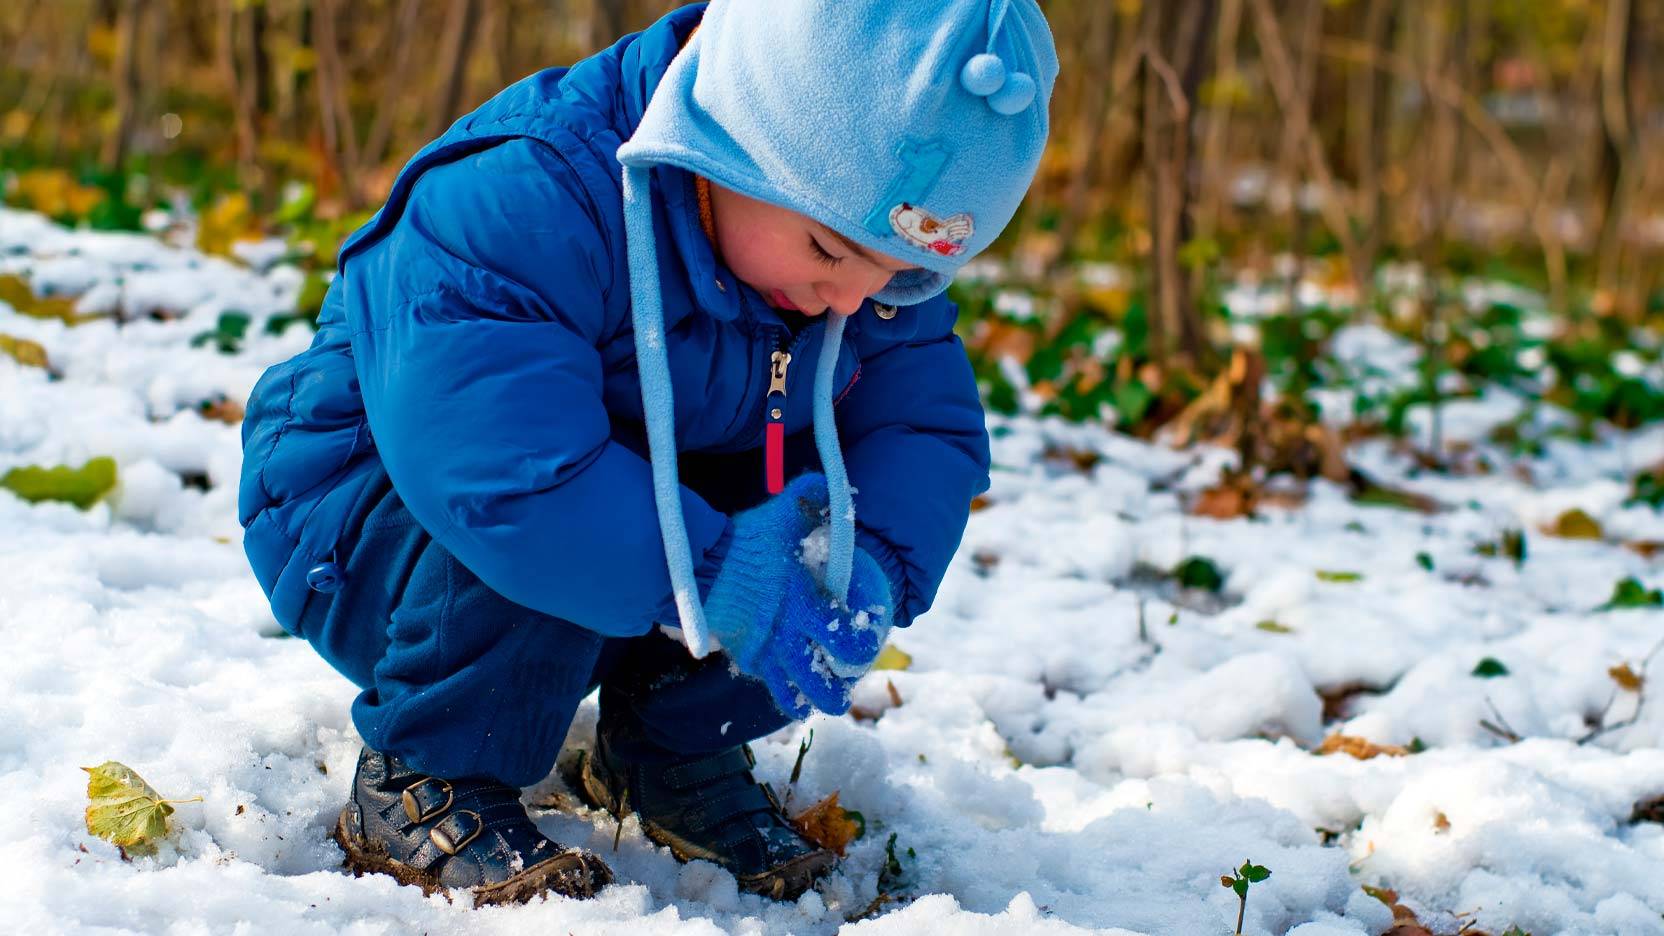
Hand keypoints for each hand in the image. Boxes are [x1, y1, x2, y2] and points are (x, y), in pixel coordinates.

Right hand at [703, 474, 892, 716]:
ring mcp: (764, 652)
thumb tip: (840, 488)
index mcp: (805, 606)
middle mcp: (788, 637)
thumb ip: (812, 499)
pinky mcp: (743, 656)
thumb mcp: (782, 514)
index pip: (848, 641)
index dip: (864, 646)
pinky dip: (784, 690)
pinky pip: (769, 683)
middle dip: (839, 691)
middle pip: (824, 686)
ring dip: (811, 699)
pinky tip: (792, 686)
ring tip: (821, 696)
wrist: (695, 565)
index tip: (868, 641)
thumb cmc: (744, 541)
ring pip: (795, 696)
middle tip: (846, 683)